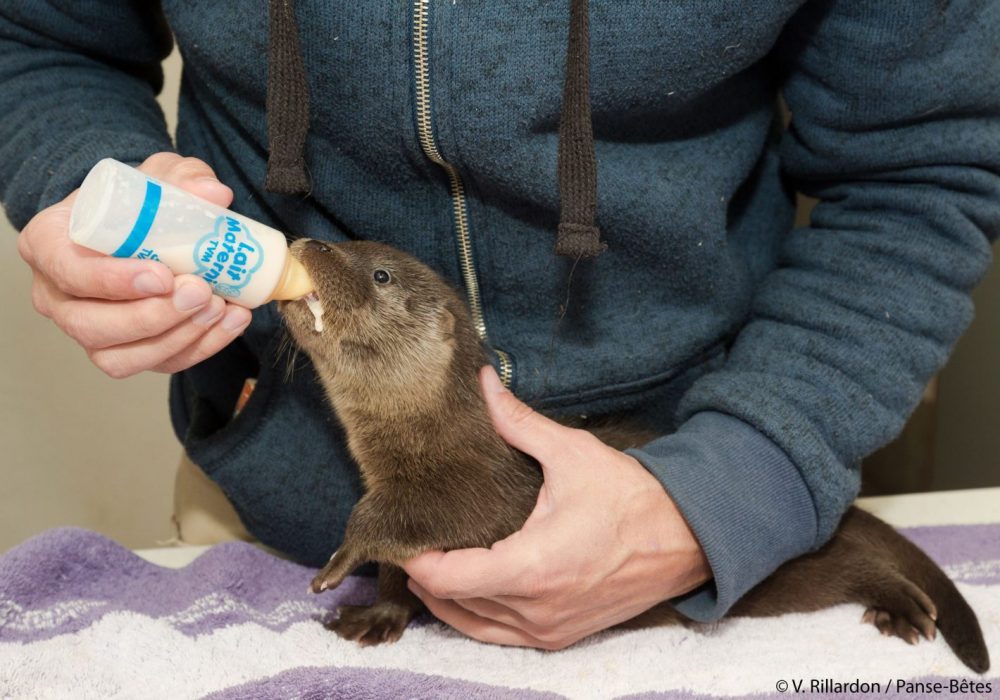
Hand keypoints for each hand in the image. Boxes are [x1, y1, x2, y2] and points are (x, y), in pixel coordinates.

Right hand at [17, 152, 251, 377]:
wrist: (147, 225)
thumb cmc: (138, 201)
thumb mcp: (157, 175)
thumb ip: (183, 177)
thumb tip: (215, 194)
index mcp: (49, 245)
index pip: (69, 273)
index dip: (113, 281)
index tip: (162, 275)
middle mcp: (59, 297)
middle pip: (92, 327)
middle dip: (152, 317)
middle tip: (200, 292)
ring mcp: (91, 330)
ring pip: (121, 358)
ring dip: (177, 338)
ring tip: (218, 307)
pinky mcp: (128, 351)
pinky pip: (158, 364)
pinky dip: (200, 348)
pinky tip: (231, 321)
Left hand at [403, 366, 710, 649]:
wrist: (687, 539)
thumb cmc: (632, 498)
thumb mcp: (571, 454)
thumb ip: (518, 422)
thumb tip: (484, 384)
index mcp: (530, 567)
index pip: (445, 578)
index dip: (415, 557)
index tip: (406, 530)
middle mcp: (534, 609)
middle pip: (451, 603)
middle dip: (425, 574)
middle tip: (415, 538)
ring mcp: (548, 628)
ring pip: (472, 625)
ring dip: (446, 599)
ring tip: (432, 563)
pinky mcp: (561, 635)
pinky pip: (500, 636)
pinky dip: (475, 616)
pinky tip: (469, 590)